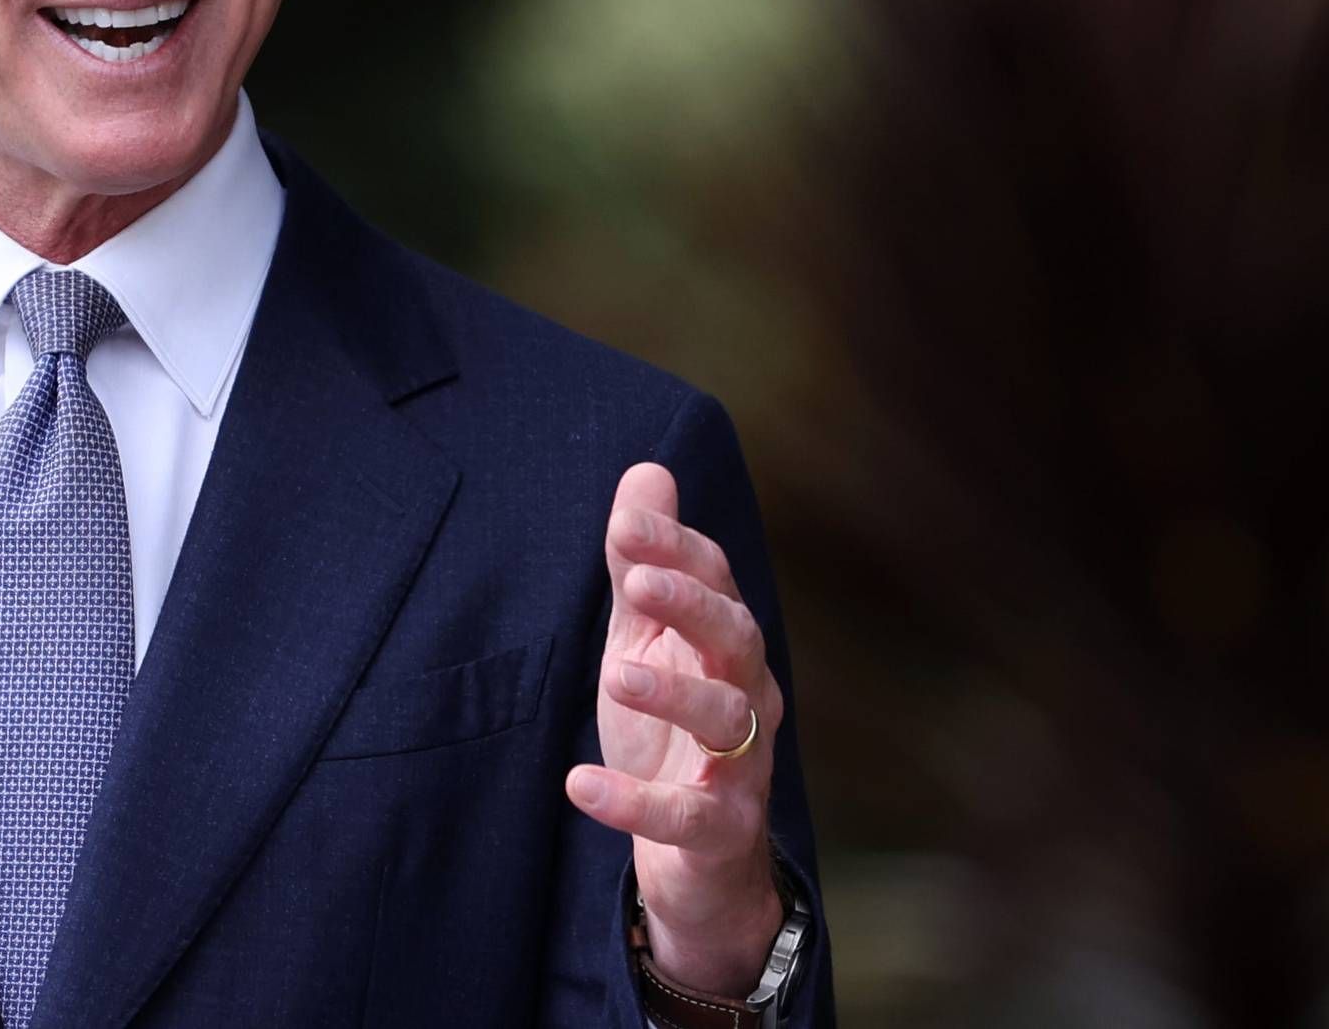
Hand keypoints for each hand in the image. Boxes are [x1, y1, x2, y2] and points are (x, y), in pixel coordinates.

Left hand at [566, 461, 784, 994]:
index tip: (626, 524)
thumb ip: (643, 566)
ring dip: (673, 694)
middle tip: (639, 578)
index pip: (716, 582)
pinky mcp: (720, 830)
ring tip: (616, 675)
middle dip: (694, 606)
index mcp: (726, 646)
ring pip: (728, 721)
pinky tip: (581, 784)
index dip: (676, 549)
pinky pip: (687, 816)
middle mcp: (748, 697)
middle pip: (739, 640)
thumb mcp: (645, 642)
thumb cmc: (669, 733)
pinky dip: (636, 802)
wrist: (694, 856)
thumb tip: (647, 471)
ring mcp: (742, 766)